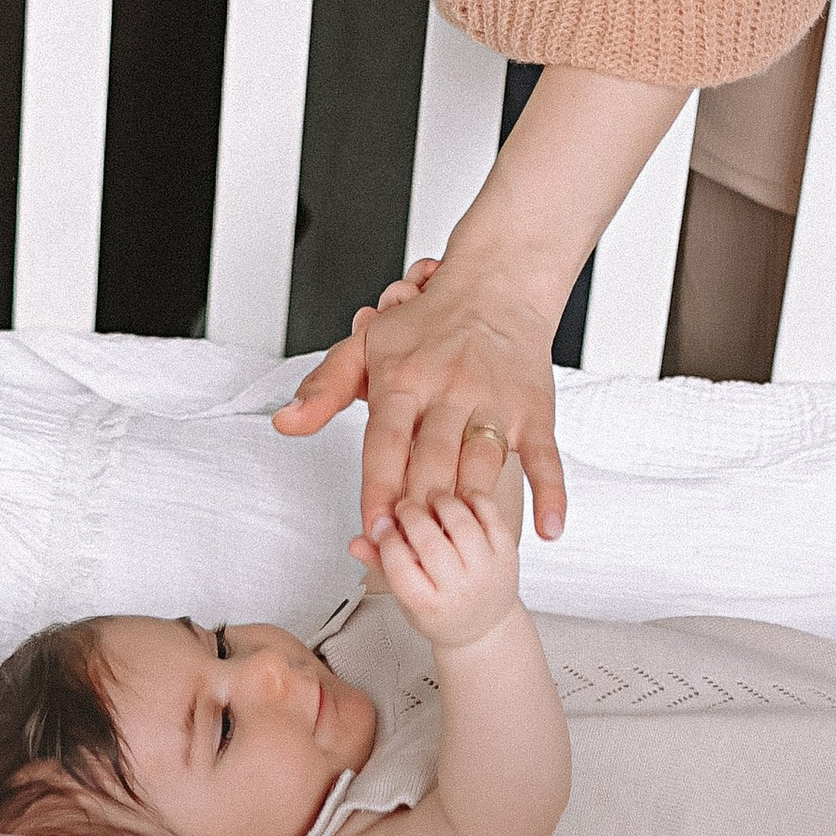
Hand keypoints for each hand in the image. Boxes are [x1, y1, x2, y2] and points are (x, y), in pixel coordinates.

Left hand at [275, 257, 565, 541]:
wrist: (497, 285)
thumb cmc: (429, 322)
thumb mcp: (366, 344)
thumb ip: (325, 387)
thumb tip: (286, 423)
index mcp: (406, 377)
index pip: (387, 440)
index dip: (379, 487)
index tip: (373, 530)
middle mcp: (451, 390)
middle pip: (434, 459)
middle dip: (421, 508)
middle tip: (411, 550)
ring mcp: (495, 402)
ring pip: (483, 463)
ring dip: (470, 508)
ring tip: (458, 550)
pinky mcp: (534, 410)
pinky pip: (544, 456)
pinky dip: (550, 493)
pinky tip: (547, 529)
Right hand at [352, 489, 521, 646]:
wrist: (483, 628)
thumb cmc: (442, 612)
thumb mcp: (405, 598)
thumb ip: (381, 566)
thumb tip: (355, 542)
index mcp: (429, 605)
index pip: (399, 564)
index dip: (386, 537)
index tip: (383, 525)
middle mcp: (460, 590)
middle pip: (428, 541)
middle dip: (410, 515)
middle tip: (404, 508)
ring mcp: (487, 572)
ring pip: (460, 522)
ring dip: (441, 501)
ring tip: (430, 499)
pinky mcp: (508, 554)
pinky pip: (490, 514)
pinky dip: (473, 498)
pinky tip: (459, 496)